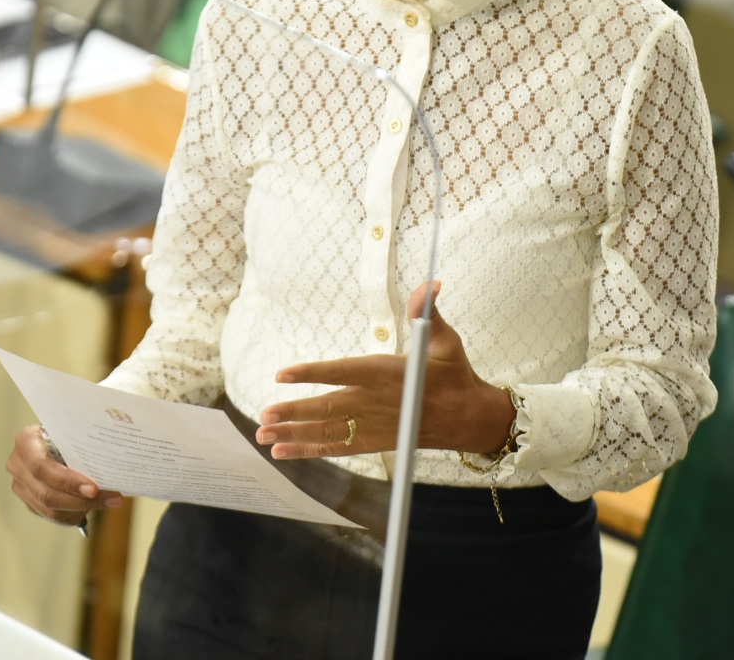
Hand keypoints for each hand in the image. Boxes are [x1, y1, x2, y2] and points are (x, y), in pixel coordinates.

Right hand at [7, 425, 123, 525]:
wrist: (54, 439)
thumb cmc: (67, 432)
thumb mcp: (71, 430)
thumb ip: (82, 441)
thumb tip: (110, 459)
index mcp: (26, 442)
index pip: (41, 467)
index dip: (67, 481)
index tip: (93, 488)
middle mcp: (18, 466)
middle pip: (47, 494)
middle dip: (81, 500)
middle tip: (110, 498)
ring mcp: (21, 487)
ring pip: (51, 510)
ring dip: (82, 508)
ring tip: (110, 501)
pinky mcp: (30, 502)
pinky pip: (54, 516)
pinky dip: (76, 513)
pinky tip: (94, 505)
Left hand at [255, 282, 515, 459]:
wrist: (469, 419)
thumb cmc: (453, 375)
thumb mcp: (445, 339)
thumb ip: (428, 311)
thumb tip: (431, 282)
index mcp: (390, 374)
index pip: (346, 372)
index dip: (314, 372)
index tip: (284, 372)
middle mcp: (378, 402)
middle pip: (330, 408)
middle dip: (296, 412)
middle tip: (266, 415)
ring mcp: (375, 425)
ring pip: (329, 431)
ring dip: (295, 434)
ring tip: (264, 436)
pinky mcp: (375, 442)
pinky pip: (338, 448)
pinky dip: (310, 450)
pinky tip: (284, 451)